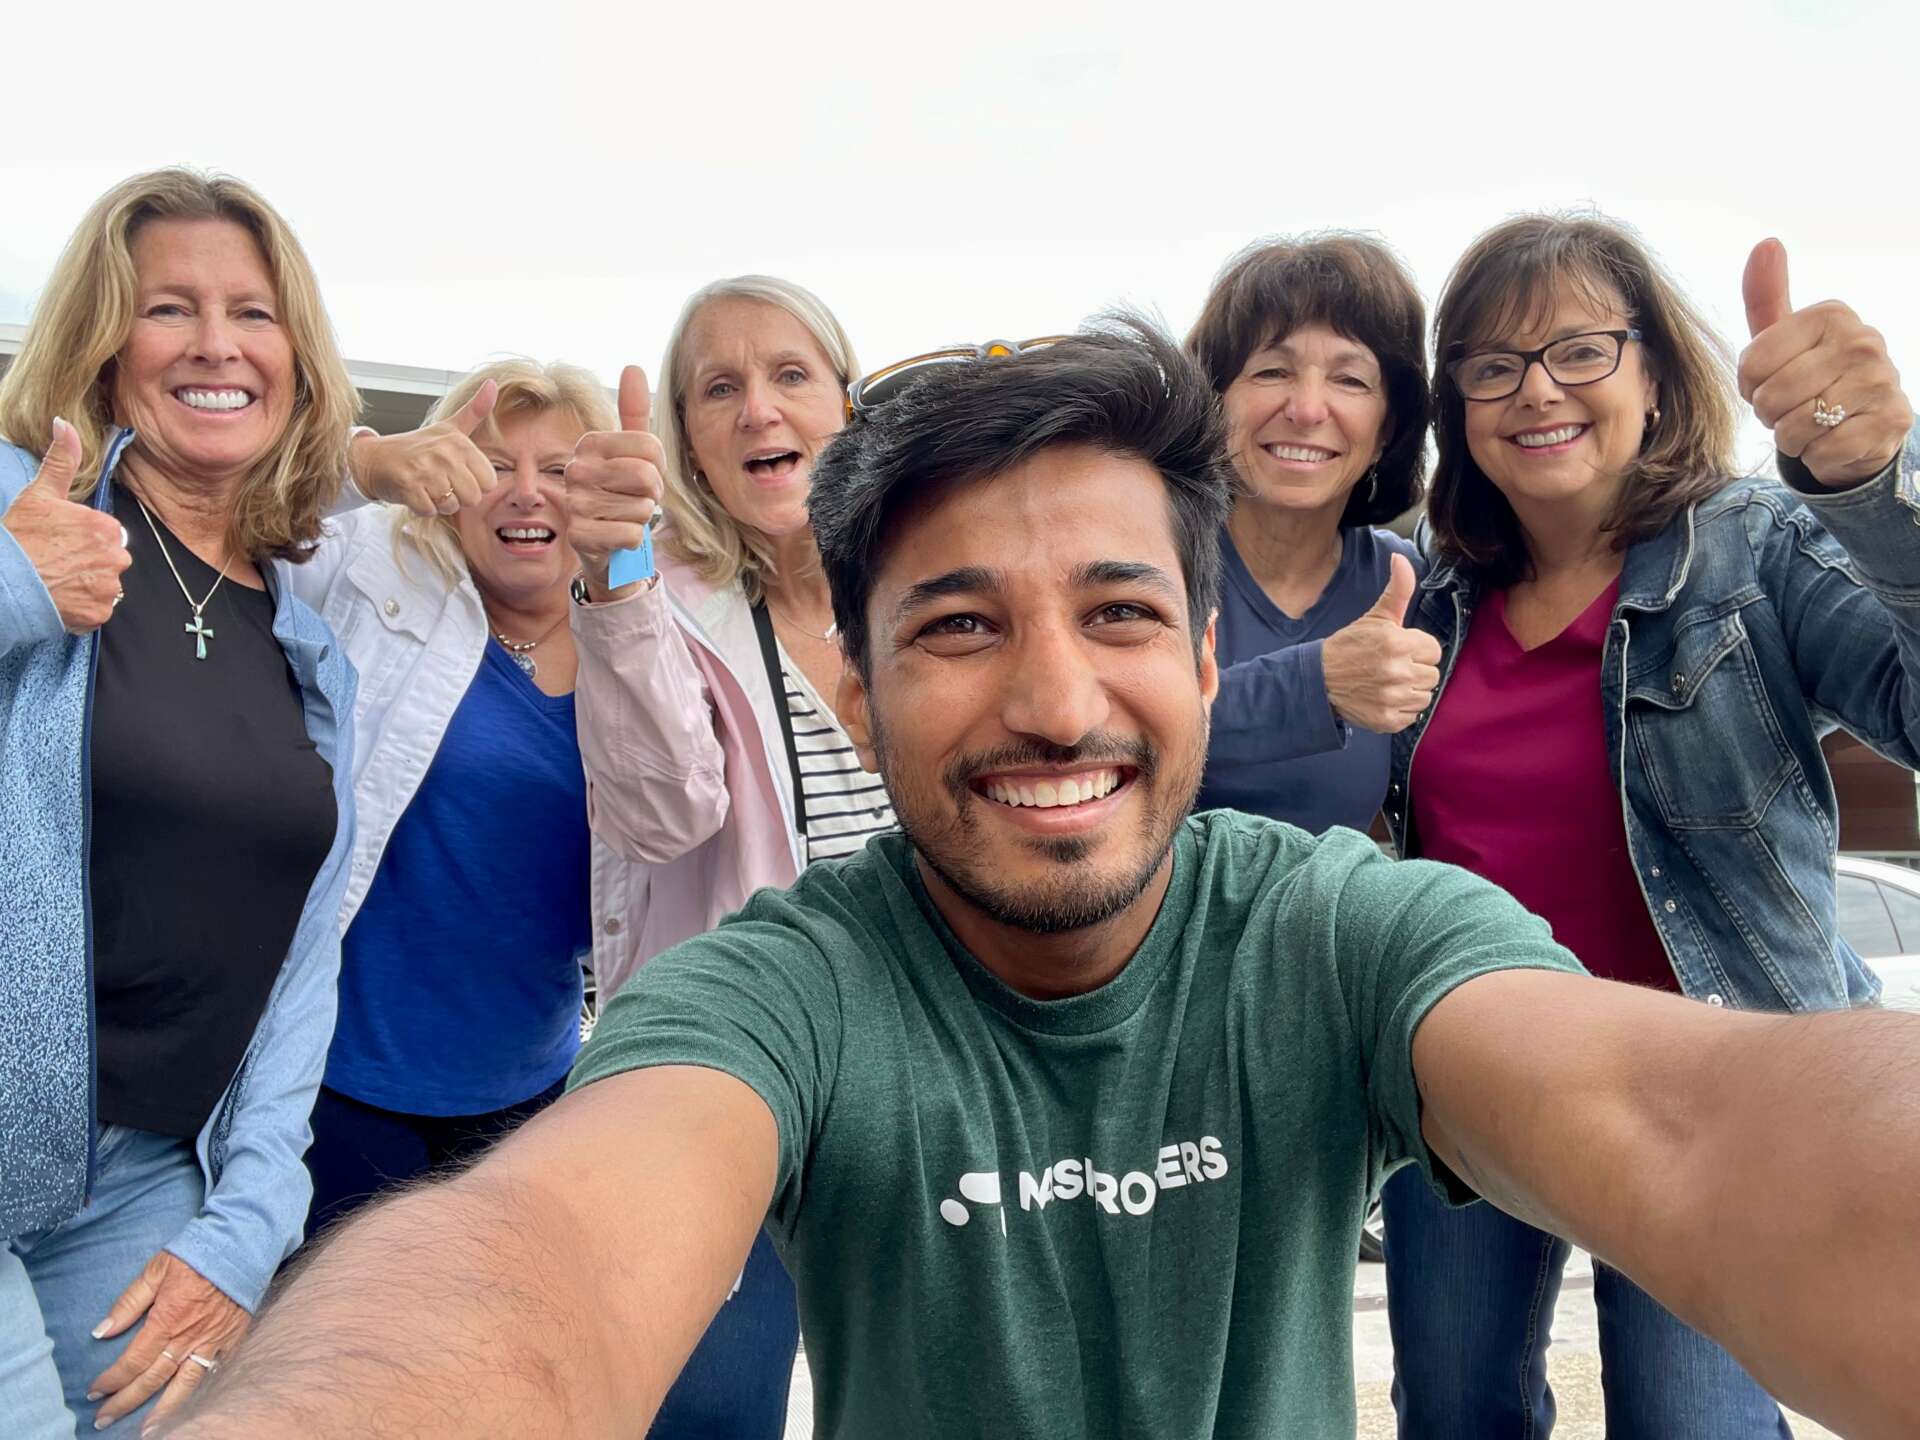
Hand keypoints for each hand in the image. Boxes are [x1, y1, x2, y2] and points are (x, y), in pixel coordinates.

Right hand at [1, 417, 131, 632]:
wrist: (3, 579)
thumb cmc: (20, 536)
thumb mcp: (40, 494)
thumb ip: (62, 460)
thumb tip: (64, 425)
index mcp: (107, 527)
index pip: (106, 534)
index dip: (83, 539)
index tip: (61, 542)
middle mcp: (116, 557)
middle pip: (109, 560)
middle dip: (89, 562)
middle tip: (57, 562)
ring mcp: (109, 588)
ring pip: (105, 585)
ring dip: (85, 585)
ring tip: (56, 579)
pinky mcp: (99, 613)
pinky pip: (97, 610)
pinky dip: (82, 607)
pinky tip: (60, 598)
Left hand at [88, 1250, 249, 1434]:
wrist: (243, 1244)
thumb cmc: (197, 1254)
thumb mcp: (156, 1269)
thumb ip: (129, 1302)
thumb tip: (102, 1331)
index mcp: (167, 1319)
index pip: (133, 1360)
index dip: (112, 1380)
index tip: (94, 1392)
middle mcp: (189, 1336)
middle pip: (153, 1379)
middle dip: (125, 1401)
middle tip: (104, 1419)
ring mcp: (214, 1341)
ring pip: (184, 1385)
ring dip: (163, 1410)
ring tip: (148, 1432)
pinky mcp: (233, 1339)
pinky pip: (214, 1373)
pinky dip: (200, 1393)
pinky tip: (189, 1406)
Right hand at [348, 379, 499, 515]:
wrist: (375, 457)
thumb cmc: (418, 446)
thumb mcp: (450, 426)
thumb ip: (475, 410)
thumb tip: (494, 383)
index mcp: (460, 442)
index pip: (489, 482)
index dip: (474, 484)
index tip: (457, 473)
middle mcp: (445, 453)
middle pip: (473, 498)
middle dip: (457, 497)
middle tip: (440, 482)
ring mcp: (425, 469)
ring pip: (451, 506)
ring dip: (439, 503)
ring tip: (427, 487)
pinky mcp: (408, 486)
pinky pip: (429, 511)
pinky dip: (421, 507)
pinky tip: (414, 492)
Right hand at [564, 365, 664, 599]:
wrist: (607, 546)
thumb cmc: (623, 496)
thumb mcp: (633, 454)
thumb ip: (634, 414)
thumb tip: (633, 367)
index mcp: (590, 444)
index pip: (650, 447)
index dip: (658, 467)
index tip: (644, 477)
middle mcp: (576, 469)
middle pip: (645, 475)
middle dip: (653, 494)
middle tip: (639, 501)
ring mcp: (574, 503)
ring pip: (641, 507)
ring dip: (642, 519)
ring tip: (625, 518)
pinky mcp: (578, 536)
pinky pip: (631, 534)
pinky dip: (633, 540)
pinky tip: (618, 538)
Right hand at [1320, 552, 1440, 733]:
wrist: (1319, 679)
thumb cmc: (1351, 645)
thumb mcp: (1376, 616)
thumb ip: (1398, 590)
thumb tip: (1400, 558)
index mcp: (1397, 643)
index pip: (1434, 650)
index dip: (1418, 649)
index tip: (1399, 650)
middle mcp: (1397, 671)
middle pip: (1432, 674)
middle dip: (1414, 670)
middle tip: (1391, 667)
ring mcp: (1392, 698)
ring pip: (1425, 696)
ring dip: (1410, 691)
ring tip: (1388, 683)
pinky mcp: (1387, 719)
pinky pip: (1412, 715)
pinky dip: (1400, 709)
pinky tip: (1384, 698)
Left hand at [1739, 239, 1913, 487]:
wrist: (1860, 424)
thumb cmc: (1809, 376)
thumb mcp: (1781, 338)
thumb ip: (1765, 296)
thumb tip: (1766, 243)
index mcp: (1831, 315)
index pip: (1752, 364)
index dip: (1749, 386)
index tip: (1767, 383)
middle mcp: (1864, 341)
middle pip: (1771, 397)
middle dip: (1769, 414)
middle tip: (1788, 409)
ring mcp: (1883, 380)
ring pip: (1795, 426)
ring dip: (1791, 437)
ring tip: (1809, 424)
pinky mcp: (1892, 421)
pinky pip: (1823, 451)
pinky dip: (1817, 455)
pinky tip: (1832, 440)